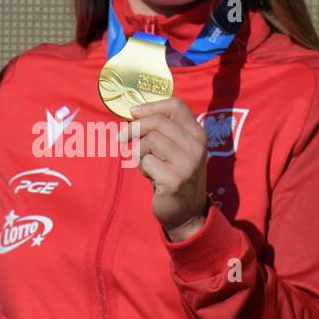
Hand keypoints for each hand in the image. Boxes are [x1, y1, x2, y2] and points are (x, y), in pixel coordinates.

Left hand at [122, 98, 208, 241]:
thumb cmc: (174, 176)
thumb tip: (133, 112)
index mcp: (198, 134)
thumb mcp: (176, 149)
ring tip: (146, 165)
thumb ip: (162, 130)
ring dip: (139, 153)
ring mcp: (188, 163)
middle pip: (157, 122)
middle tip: (121, 138)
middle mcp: (196, 146)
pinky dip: (142, 168)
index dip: (150, 106)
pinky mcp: (175, 180)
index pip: (175, 105)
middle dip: (134, 129)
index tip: (133, 114)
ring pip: (149, 141)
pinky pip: (146, 162)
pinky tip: (151, 177)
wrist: (187, 213)